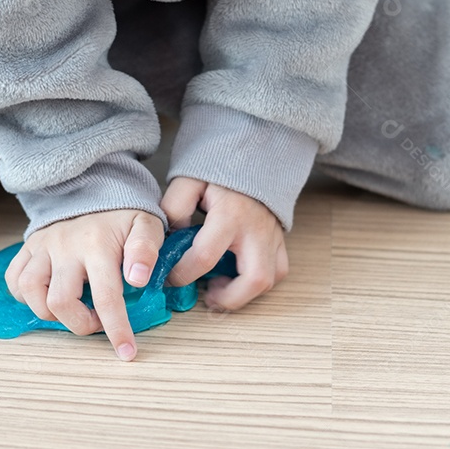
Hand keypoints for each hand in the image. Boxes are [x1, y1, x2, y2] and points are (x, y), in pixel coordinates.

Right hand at [4, 209, 163, 360]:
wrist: (95, 189)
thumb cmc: (124, 216)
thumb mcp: (147, 226)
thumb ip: (146, 251)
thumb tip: (137, 280)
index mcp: (97, 245)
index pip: (106, 297)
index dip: (116, 330)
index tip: (126, 352)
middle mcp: (64, 246)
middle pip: (58, 302)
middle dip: (79, 324)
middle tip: (97, 321)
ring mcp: (42, 246)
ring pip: (29, 292)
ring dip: (48, 312)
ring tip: (71, 309)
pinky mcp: (28, 246)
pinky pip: (14, 279)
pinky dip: (26, 296)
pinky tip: (47, 296)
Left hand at [161, 177, 287, 311]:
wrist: (254, 150)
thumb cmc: (218, 168)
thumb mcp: (188, 180)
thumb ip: (174, 208)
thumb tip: (170, 239)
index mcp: (229, 215)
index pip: (204, 258)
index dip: (182, 275)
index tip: (170, 277)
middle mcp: (256, 230)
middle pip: (254, 280)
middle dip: (228, 299)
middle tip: (206, 296)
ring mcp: (272, 236)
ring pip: (269, 280)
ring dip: (244, 293)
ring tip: (220, 287)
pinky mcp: (279, 238)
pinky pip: (279, 270)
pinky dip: (260, 281)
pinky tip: (238, 276)